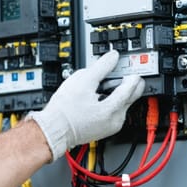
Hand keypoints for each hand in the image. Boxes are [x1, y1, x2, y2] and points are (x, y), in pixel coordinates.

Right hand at [28, 50, 144, 160]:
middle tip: (115, 74)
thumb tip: (112, 57)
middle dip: (124, 83)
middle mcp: (116, 120)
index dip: (132, 73)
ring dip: (115, 92)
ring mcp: (111, 125)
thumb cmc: (64, 110)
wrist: (53, 129)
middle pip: (131, 96)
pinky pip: (113, 111)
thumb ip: (102, 66)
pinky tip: (95, 98)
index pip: (132, 87)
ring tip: (98, 88)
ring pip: (122, 103)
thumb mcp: (83, 80)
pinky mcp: (105, 128)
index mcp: (113, 109)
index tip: (131, 66)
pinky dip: (108, 102)